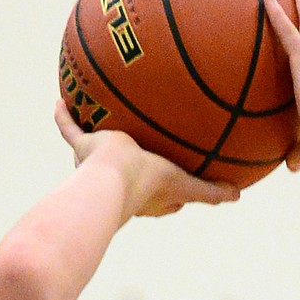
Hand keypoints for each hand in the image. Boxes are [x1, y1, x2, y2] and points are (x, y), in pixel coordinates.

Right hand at [54, 100, 238, 216]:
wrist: (110, 180)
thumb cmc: (148, 184)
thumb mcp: (184, 185)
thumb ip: (210, 192)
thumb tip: (238, 195)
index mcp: (145, 194)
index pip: (164, 198)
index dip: (174, 193)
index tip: (181, 184)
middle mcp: (121, 181)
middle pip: (131, 172)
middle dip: (137, 163)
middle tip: (144, 150)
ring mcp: (97, 166)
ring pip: (97, 151)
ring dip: (97, 138)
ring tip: (98, 120)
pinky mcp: (83, 149)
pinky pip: (71, 130)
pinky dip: (65, 117)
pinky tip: (60, 100)